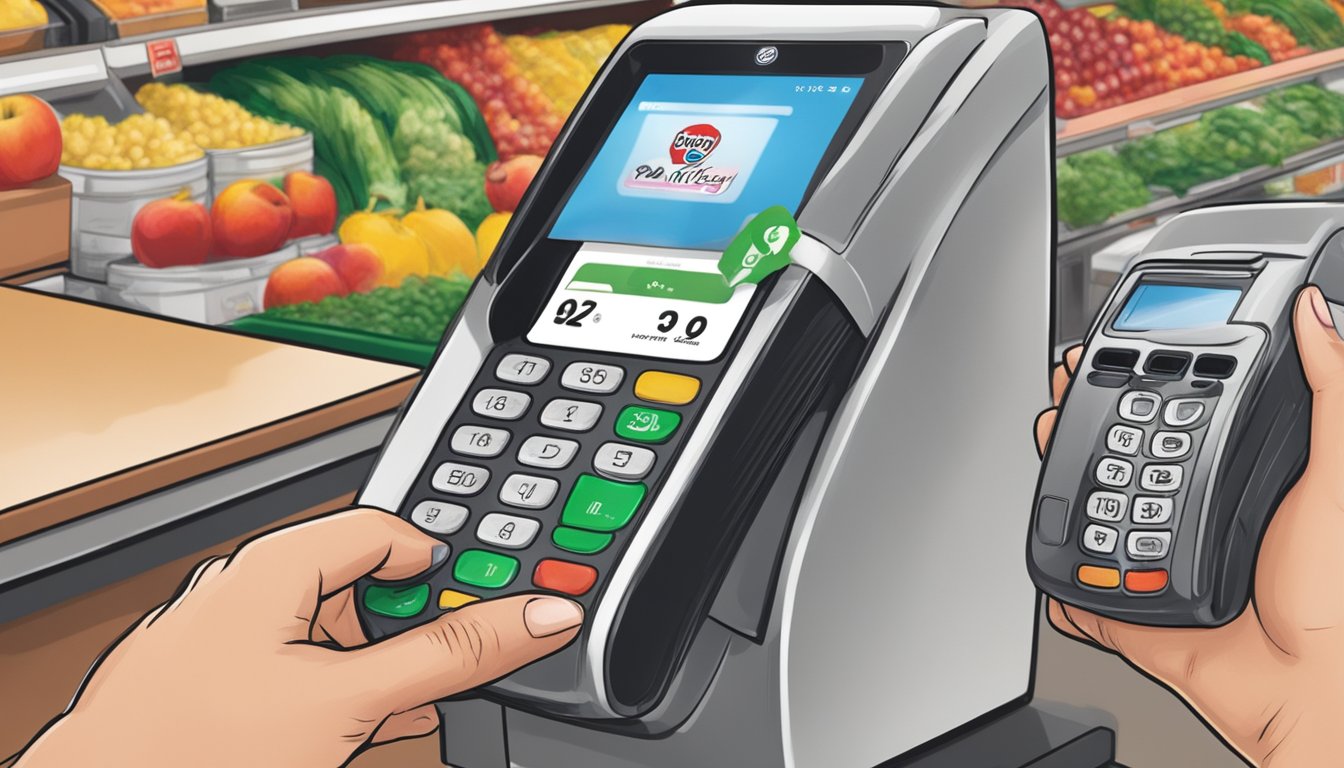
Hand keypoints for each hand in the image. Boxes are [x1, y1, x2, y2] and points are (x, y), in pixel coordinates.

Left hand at [12, 508, 582, 767]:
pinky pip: (302, 672)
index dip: (448, 565)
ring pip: (336, 634)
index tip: (490, 603)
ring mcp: (230, 639)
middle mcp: (247, 587)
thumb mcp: (345, 700)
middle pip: (366, 582)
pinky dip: (346, 692)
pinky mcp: (221, 686)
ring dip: (386, 666)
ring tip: (417, 702)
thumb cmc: (186, 753)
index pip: (391, 529)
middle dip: (419, 624)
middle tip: (457, 664)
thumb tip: (536, 614)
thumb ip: (449, 652)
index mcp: (273, 561)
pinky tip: (373, 725)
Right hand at [1035, 286, 1343, 766]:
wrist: (1310, 688)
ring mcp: (1164, 563)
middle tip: (1062, 402)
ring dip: (1066, 489)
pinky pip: (1087, 596)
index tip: (1105, 353)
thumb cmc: (1335, 592)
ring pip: (1099, 517)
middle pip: (1126, 461)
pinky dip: (1065, 582)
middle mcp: (1199, 515)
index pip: (1180, 415)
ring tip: (1051, 455)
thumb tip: (1319, 316)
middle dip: (1085, 428)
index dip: (1140, 380)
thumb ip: (1330, 393)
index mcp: (1241, 478)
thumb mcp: (1333, 475)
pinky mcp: (1138, 613)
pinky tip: (1058, 549)